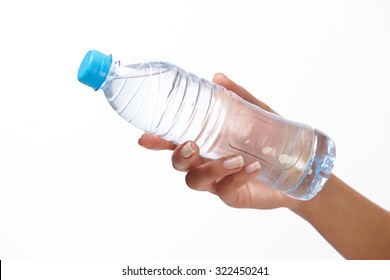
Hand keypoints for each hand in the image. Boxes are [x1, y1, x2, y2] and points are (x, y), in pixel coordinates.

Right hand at [138, 73, 291, 208]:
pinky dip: (237, 177)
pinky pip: (226, 190)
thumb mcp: (255, 113)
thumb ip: (237, 97)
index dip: (157, 140)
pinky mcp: (233, 195)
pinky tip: (252, 167)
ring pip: (196, 180)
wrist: (298, 167)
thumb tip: (217, 77)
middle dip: (178, 155)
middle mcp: (205, 162)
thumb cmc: (270, 140)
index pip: (174, 140)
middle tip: (191, 145)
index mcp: (205, 143)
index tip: (144, 137)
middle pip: (178, 164)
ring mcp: (217, 181)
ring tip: (235, 159)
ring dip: (211, 168)